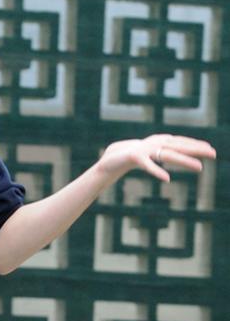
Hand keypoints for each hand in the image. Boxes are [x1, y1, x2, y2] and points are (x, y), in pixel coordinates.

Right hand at [96, 133, 216, 182]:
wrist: (106, 161)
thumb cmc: (127, 159)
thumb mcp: (147, 156)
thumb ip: (158, 154)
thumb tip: (170, 154)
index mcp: (155, 142)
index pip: (179, 142)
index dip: (195, 145)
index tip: (210, 149)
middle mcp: (152, 144)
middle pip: (178, 147)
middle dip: (196, 150)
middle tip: (213, 154)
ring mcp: (143, 150)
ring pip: (167, 155)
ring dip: (185, 161)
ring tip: (200, 168)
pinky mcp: (132, 157)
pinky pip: (147, 165)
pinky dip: (156, 171)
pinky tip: (167, 179)